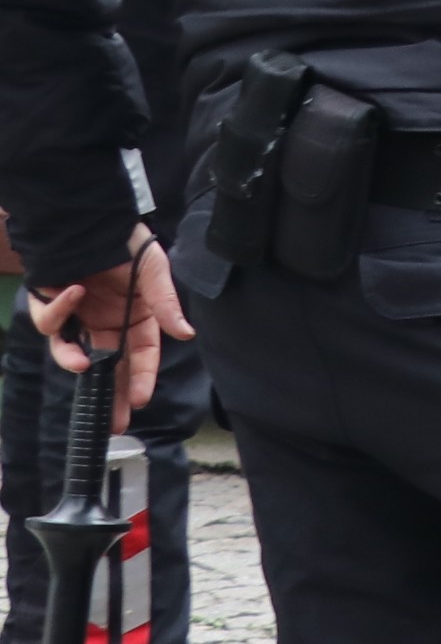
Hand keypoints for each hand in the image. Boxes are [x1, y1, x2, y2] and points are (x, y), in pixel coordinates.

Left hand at [27, 238, 185, 425]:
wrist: (90, 221)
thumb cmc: (127, 243)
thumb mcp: (154, 272)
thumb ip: (166, 305)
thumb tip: (186, 334)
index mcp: (136, 317)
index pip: (141, 355)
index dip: (142, 377)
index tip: (142, 399)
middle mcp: (107, 323)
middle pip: (109, 366)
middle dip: (112, 394)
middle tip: (115, 422)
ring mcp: (78, 318)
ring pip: (73, 352)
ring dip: (75, 362)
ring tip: (84, 368)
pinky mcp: (51, 307)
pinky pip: (51, 322)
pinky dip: (60, 312)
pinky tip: (75, 294)